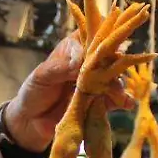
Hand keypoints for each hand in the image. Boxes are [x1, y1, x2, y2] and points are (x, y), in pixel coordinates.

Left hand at [3, 35, 134, 152]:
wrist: (31, 120)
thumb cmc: (34, 91)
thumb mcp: (42, 76)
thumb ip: (60, 67)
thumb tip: (79, 63)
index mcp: (74, 48)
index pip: (92, 37)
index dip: (102, 39)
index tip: (107, 47)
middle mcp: (87, 62)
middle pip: (108, 57)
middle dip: (114, 64)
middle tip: (115, 72)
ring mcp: (94, 82)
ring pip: (112, 78)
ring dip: (118, 85)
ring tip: (119, 93)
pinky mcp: (98, 101)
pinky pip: (112, 99)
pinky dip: (120, 101)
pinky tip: (126, 103)